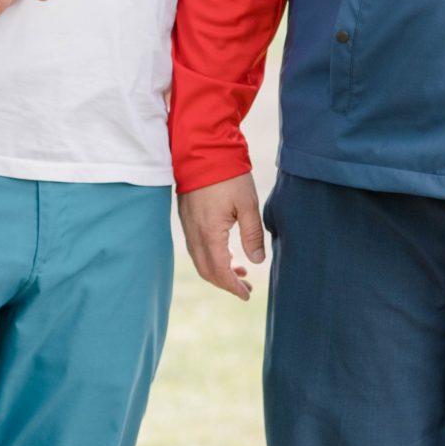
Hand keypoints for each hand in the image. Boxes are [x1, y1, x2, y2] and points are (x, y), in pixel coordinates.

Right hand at [179, 173, 265, 299]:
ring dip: (218, 271)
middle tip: (246, 287)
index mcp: (209, 233)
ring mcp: (188, 226)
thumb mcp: (247, 204)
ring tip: (240, 272)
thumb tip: (257, 261)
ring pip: (200, 260)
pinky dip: (211, 258)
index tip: (246, 294)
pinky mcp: (187, 218)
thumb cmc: (227, 175)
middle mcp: (194, 234)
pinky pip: (196, 248)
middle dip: (225, 283)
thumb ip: (252, 234)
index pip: (220, 271)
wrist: (201, 150)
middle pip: (207, 271)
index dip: (233, 286)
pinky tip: (227, 253)